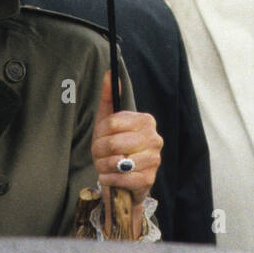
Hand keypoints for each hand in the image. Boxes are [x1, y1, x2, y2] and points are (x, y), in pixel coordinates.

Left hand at [92, 72, 161, 235]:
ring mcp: (154, 159)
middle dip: (99, 151)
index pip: (112, 122)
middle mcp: (154, 138)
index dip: (99, 133)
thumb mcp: (108, 121)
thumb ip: (109, 96)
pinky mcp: (149, 179)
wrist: (122, 180)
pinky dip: (109, 179)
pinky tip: (108, 177)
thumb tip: (109, 72)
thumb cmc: (114, 147)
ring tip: (104, 165)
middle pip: (113, 142)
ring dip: (103, 166)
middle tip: (99, 154)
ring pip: (117, 161)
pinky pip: (122, 177)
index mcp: (145, 121)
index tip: (99, 137)